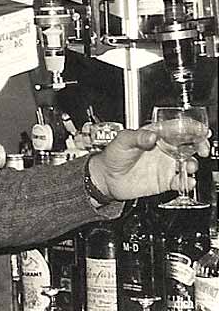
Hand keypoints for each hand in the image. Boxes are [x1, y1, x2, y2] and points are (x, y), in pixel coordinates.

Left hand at [89, 126, 209, 201]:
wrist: (107, 177)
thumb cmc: (113, 155)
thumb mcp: (122, 141)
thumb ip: (136, 137)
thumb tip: (150, 136)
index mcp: (155, 135)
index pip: (177, 128)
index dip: (191, 128)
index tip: (201, 130)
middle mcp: (163, 149)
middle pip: (189, 145)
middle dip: (200, 145)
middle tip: (203, 149)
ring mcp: (165, 165)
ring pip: (188, 163)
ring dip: (193, 164)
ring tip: (190, 166)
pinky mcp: (165, 180)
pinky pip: (181, 181)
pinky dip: (187, 182)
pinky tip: (186, 181)